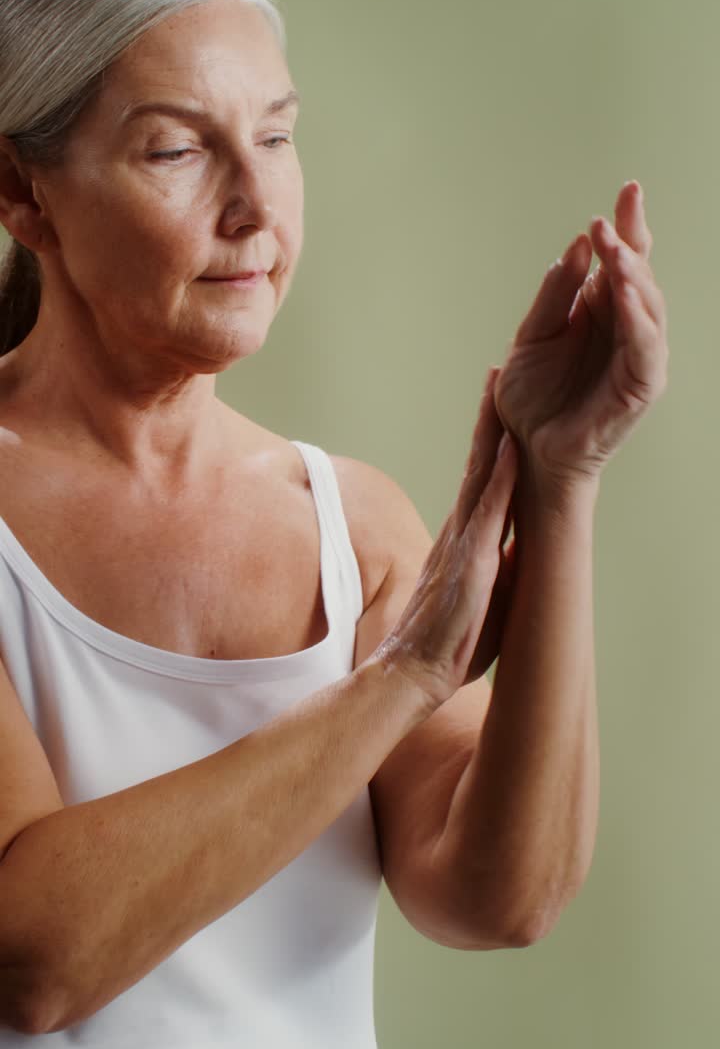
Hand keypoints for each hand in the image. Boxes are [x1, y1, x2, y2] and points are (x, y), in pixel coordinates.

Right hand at [378, 369, 516, 710]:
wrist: (412, 675)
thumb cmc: (447, 647)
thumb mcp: (484, 599)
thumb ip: (498, 569)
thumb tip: (521, 551)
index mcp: (465, 541)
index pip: (482, 481)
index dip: (491, 442)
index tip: (500, 408)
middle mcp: (461, 533)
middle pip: (478, 463)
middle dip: (488, 418)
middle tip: (497, 373)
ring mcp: (463, 544)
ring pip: (481, 475)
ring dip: (492, 431)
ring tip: (501, 388)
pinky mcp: (470, 564)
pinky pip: (488, 512)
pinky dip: (501, 478)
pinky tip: (513, 449)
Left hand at [494, 182, 667, 486]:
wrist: (525, 450)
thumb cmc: (529, 399)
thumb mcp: (530, 336)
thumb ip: (554, 295)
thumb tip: (577, 248)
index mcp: (600, 311)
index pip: (622, 260)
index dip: (627, 226)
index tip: (628, 189)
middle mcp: (625, 329)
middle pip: (640, 276)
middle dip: (629, 244)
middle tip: (609, 219)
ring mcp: (637, 356)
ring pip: (649, 306)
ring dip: (634, 276)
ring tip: (616, 251)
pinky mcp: (640, 386)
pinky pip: (646, 347)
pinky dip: (639, 318)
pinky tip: (625, 293)